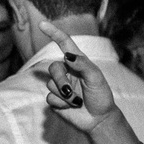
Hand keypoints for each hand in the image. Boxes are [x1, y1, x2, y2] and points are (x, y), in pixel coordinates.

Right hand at [38, 18, 117, 133]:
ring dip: (65, 94)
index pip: (64, 43)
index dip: (54, 33)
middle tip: (72, 92)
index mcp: (78, 62)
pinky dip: (61, 103)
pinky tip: (71, 107)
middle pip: (53, 68)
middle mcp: (67, 72)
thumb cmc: (101, 96)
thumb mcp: (97, 78)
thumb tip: (67, 56)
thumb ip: (83, 65)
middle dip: (61, 80)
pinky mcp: (56, 100)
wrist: (99, 119)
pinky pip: (49, 98)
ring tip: (77, 101)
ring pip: (50, 84)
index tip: (42, 24)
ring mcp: (60, 86)